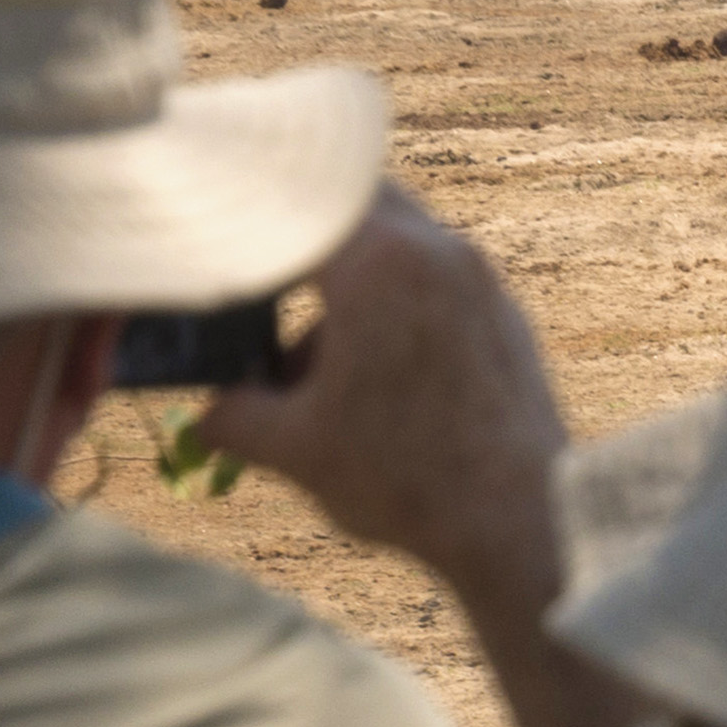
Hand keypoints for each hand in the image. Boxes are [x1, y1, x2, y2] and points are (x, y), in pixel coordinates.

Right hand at [196, 186, 567, 592]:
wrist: (525, 521)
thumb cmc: (407, 481)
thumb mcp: (296, 448)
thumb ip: (234, 416)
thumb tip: (201, 419)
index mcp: (377, 264)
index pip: (294, 205)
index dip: (248, 223)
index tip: (218, 243)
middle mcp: (436, 250)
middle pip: (350, 206)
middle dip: (301, 240)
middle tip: (261, 279)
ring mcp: (479, 279)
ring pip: (394, 247)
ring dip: (346, 284)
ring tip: (308, 364)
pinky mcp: (504, 314)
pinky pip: (434, 283)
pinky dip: (393, 307)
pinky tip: (369, 375)